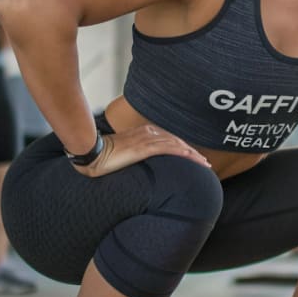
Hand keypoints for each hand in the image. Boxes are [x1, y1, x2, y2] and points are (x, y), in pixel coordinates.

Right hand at [71, 124, 210, 177]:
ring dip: (193, 154)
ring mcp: (147, 139)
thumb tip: (139, 162)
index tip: (194, 157)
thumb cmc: (103, 155)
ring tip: (204, 164)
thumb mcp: (122, 153)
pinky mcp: (144, 148)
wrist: (92, 153)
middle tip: (205, 163)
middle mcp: (148, 132)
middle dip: (192, 152)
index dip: (184, 148)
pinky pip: (169, 149)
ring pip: (177, 145)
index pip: (169, 139)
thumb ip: (133, 153)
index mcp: (143, 132)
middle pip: (177, 141)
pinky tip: (192, 159)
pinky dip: (183, 154)